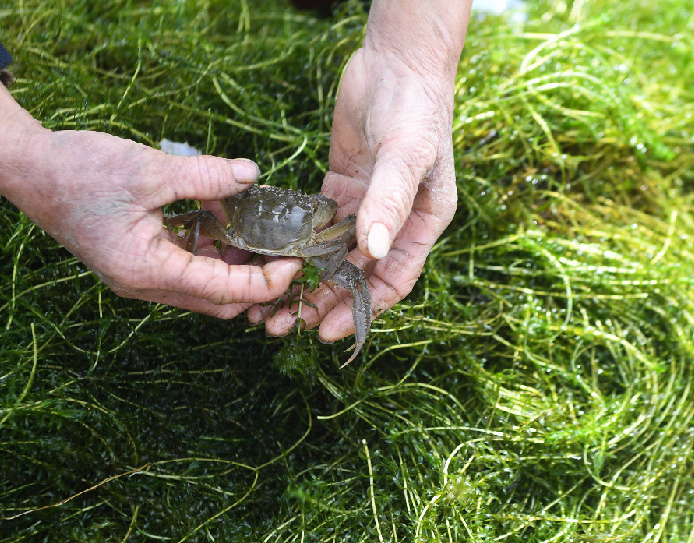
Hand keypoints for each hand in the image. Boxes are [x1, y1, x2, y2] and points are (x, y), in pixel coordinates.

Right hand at [0, 78, 301, 317]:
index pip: (225, 292)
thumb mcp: (149, 168)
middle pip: (219, 300)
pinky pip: (186, 266)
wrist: (25, 167)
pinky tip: (227, 218)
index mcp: (148, 272)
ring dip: (234, 264)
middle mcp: (145, 284)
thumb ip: (204, 177)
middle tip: (287, 249)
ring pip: (204, 285)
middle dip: (257, 281)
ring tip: (263, 230)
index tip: (296, 261)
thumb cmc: (78, 169)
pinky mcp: (138, 260)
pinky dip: (211, 249)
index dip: (267, 282)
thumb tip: (252, 176)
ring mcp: (140, 276)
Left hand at [247, 43, 460, 341]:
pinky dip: (297, 243)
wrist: (398, 59)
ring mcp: (368, 205)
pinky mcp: (343, 186)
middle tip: (283, 325)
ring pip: (334, 255)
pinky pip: (319, 225)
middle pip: (357, 275)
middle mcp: (396, 221)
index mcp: (423, 223)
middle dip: (322, 302)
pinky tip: (270, 259)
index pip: (393, 281)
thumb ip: (388, 201)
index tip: (325, 332)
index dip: (359, 309)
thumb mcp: (406, 154)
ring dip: (306, 279)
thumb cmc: (414, 106)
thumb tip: (371, 251)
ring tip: (270, 303)